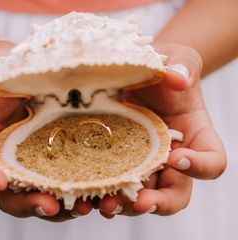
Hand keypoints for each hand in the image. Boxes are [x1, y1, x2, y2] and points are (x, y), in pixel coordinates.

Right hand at [0, 44, 91, 220]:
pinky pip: (66, 178)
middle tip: (50, 205)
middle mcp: (7, 159)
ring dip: (61, 206)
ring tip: (83, 206)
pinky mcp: (58, 155)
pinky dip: (80, 189)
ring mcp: (34, 160)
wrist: (19, 70)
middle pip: (10, 195)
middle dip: (30, 203)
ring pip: (42, 194)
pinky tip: (98, 191)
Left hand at [98, 43, 226, 217]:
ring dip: (126, 205)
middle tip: (140, 203)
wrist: (140, 74)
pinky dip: (103, 193)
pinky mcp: (119, 160)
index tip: (178, 159)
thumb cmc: (165, 67)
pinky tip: (87, 195)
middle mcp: (172, 156)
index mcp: (195, 134)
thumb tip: (178, 78)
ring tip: (107, 205)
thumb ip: (183, 65)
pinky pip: (115, 184)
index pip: (212, 161)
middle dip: (159, 202)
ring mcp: (144, 161)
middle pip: (176, 193)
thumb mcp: (177, 58)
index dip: (201, 167)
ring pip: (142, 196)